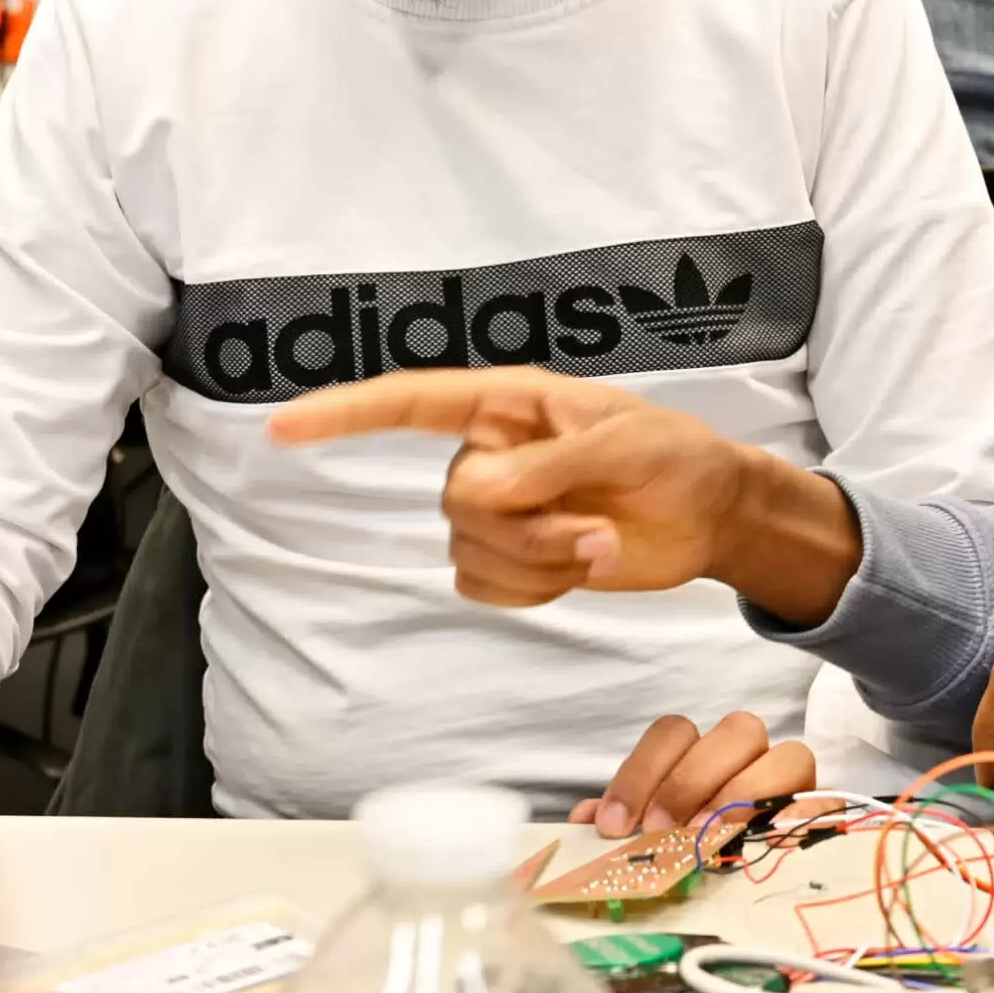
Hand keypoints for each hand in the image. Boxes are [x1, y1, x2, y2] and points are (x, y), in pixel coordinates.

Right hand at [270, 367, 861, 622]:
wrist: (709, 514)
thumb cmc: (675, 456)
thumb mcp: (624, 446)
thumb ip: (549, 467)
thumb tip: (476, 490)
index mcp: (510, 404)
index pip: (411, 403)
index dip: (346, 413)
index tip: (284, 426)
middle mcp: (490, 453)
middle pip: (454, 500)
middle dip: (526, 527)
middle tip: (593, 525)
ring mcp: (498, 509)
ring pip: (467, 550)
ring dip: (539, 561)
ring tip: (597, 540)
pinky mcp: (514, 557)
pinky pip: (485, 587)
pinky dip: (534, 589)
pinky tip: (577, 567)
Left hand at [569, 711, 818, 838]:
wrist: (757, 898)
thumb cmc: (692, 857)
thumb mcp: (648, 841)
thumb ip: (620, 827)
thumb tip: (581, 824)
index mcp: (702, 754)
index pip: (673, 732)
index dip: (641, 773)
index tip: (614, 824)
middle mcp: (751, 757)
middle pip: (736, 730)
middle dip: (692, 779)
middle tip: (661, 830)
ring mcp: (793, 785)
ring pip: (787, 755)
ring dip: (743, 794)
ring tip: (708, 840)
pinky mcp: (823, 817)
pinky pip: (824, 802)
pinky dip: (798, 815)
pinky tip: (769, 839)